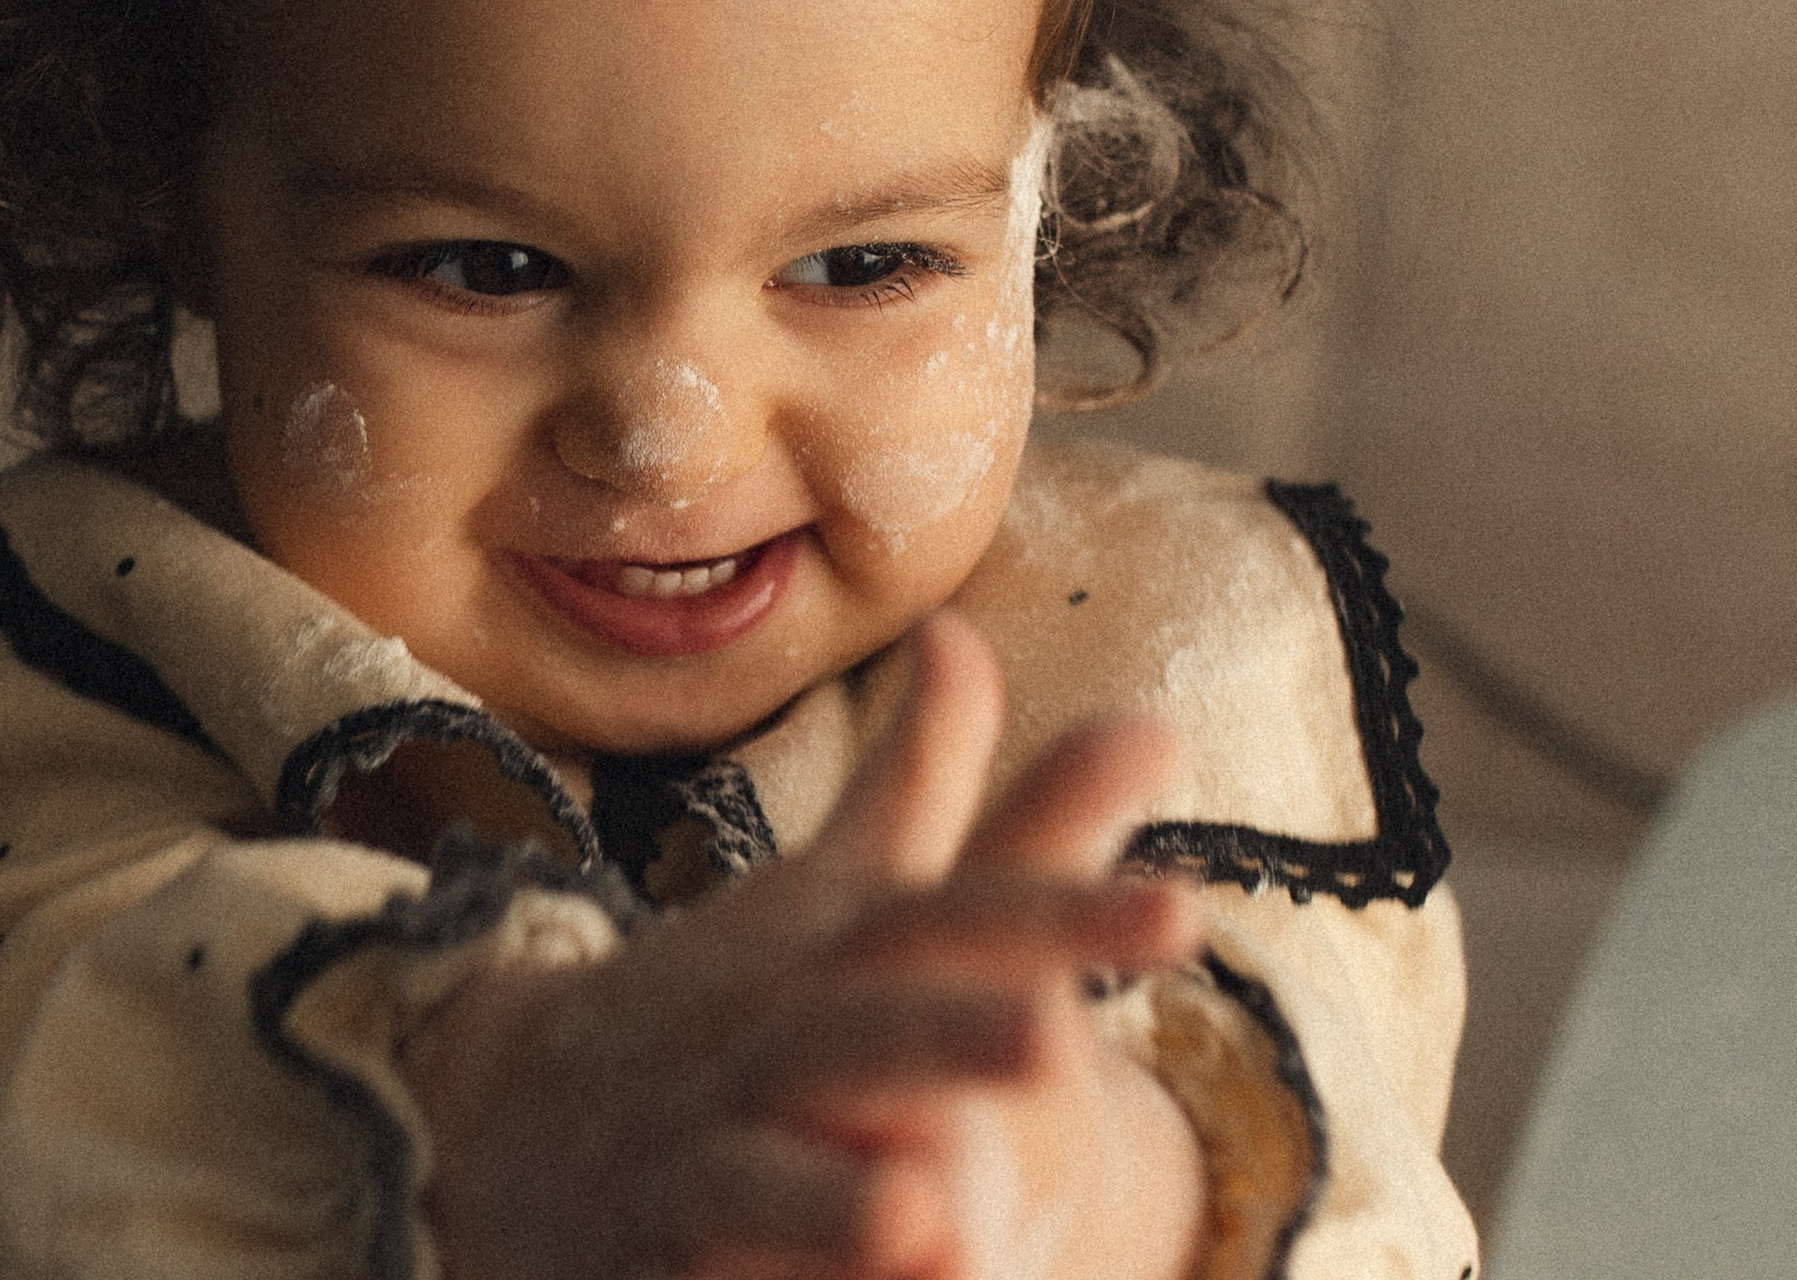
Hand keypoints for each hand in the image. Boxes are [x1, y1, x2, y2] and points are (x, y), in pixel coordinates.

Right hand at [401, 614, 1202, 1279]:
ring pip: (764, 1179)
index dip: (1062, 917)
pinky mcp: (657, 1251)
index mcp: (832, 953)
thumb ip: (918, 781)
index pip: (951, 921)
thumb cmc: (719, 994)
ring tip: (936, 1217)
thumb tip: (967, 628)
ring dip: (839, 1204)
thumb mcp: (828, 897)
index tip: (1183, 911)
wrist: (504, 1102)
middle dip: (951, 1040)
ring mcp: (701, 1151)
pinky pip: (708, 1274)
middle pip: (859, 1038)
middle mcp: (769, 1042)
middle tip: (1052, 1045)